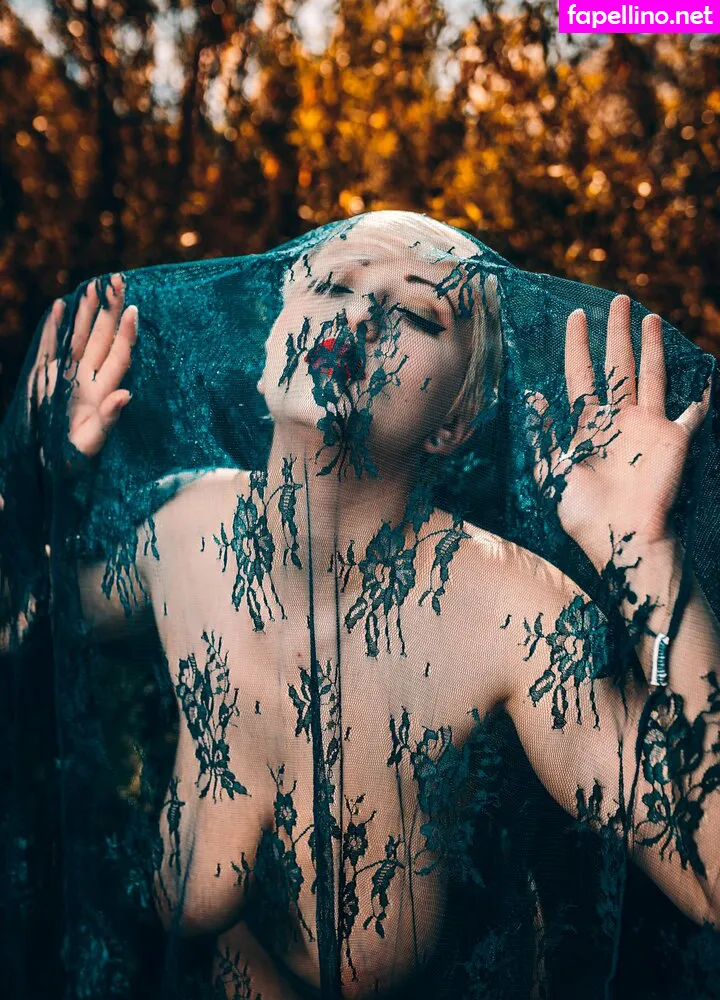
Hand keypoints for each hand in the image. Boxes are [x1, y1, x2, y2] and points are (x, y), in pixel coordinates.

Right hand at [32, 273, 137, 466]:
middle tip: (118, 279)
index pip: (118, 357)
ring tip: (94, 285)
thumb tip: (126, 395)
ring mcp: (66, 377)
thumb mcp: (88, 448)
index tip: (133, 309)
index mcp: (101, 395)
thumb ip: (108, 422)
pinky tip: (61, 306)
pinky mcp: (44, 377)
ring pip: (79, 338)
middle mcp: (87, 381)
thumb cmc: (68, 465)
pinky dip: (54, 326)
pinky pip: (50, 346)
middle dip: (109, 310)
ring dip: (86, 312)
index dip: (126, 334)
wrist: (39, 469)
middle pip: (102, 339)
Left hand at [525, 294, 709, 570]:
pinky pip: (691, 413)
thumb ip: (544, 433)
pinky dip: (698, 398)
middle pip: (618, 365)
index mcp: (588, 424)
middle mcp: (619, 420)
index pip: (582, 374)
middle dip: (617, 333)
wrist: (619, 536)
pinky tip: (704, 380)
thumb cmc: (582, 510)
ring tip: (650, 317)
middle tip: (618, 299)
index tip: (576, 317)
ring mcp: (648, 426)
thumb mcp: (552, 470)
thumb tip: (531, 396)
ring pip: (651, 375)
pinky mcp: (675, 439)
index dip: (578, 346)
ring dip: (652, 347)